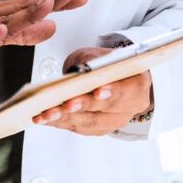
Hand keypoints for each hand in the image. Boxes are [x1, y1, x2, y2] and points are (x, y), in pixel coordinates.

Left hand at [30, 46, 151, 135]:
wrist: (115, 77)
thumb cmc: (109, 65)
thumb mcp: (103, 54)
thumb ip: (93, 60)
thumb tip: (79, 69)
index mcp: (138, 83)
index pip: (128, 90)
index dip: (113, 92)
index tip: (98, 92)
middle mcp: (130, 106)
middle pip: (106, 110)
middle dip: (83, 107)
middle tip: (64, 104)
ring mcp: (115, 120)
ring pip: (91, 123)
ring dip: (66, 119)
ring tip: (45, 114)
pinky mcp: (100, 129)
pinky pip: (80, 128)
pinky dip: (61, 123)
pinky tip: (45, 118)